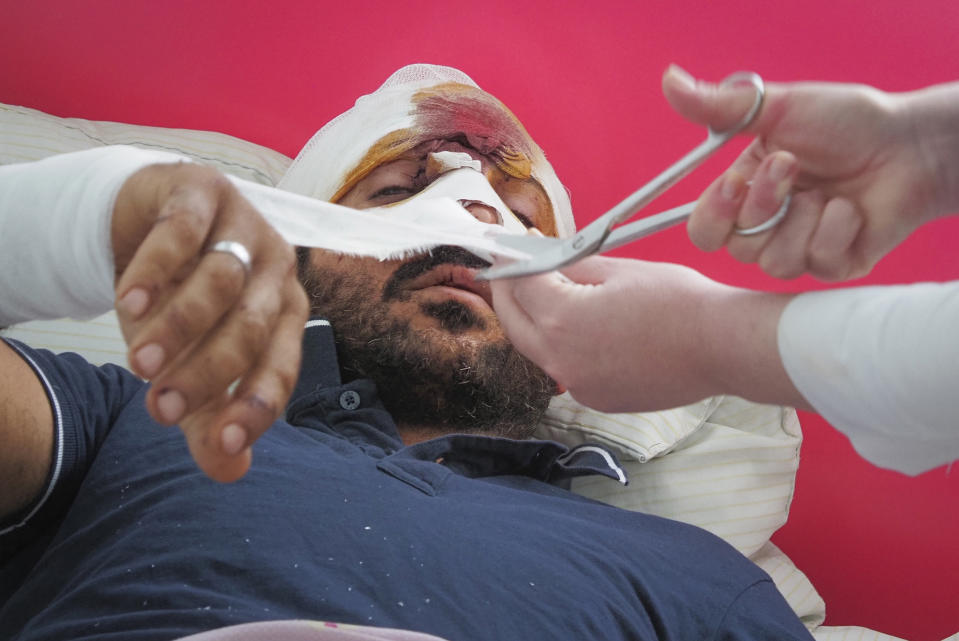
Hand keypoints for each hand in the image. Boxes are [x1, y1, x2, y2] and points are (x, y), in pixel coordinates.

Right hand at [112, 162, 308, 481]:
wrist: (148, 222)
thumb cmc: (182, 301)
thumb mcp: (191, 362)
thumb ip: (209, 414)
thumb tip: (230, 472)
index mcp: (285, 312)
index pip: (283, 365)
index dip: (256, 405)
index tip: (220, 443)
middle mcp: (276, 269)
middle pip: (251, 326)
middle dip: (206, 373)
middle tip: (158, 407)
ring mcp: (244, 225)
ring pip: (221, 279)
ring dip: (179, 326)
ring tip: (137, 363)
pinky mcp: (202, 192)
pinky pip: (184, 232)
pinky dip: (156, 269)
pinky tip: (127, 303)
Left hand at [491, 255, 802, 412]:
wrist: (722, 347)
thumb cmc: (678, 302)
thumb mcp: (617, 269)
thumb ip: (570, 266)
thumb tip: (543, 259)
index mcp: (561, 321)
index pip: (518, 285)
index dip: (512, 260)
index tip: (508, 246)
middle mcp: (560, 361)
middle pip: (515, 323)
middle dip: (507, 293)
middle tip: (509, 269)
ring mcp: (578, 386)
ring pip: (537, 349)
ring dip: (532, 321)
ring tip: (540, 294)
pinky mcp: (597, 400)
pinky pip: (565, 368)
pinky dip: (560, 346)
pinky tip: (575, 327)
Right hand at [662, 65, 944, 280]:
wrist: (909, 144)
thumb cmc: (848, 122)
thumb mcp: (779, 110)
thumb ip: (722, 107)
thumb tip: (669, 80)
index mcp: (745, 194)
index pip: (704, 229)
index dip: (714, 214)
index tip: (738, 181)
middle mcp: (768, 227)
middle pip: (737, 248)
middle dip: (766, 206)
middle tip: (794, 167)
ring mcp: (800, 250)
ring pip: (774, 261)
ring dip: (804, 217)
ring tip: (829, 190)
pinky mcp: (832, 265)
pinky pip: (816, 261)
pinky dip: (837, 227)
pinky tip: (853, 209)